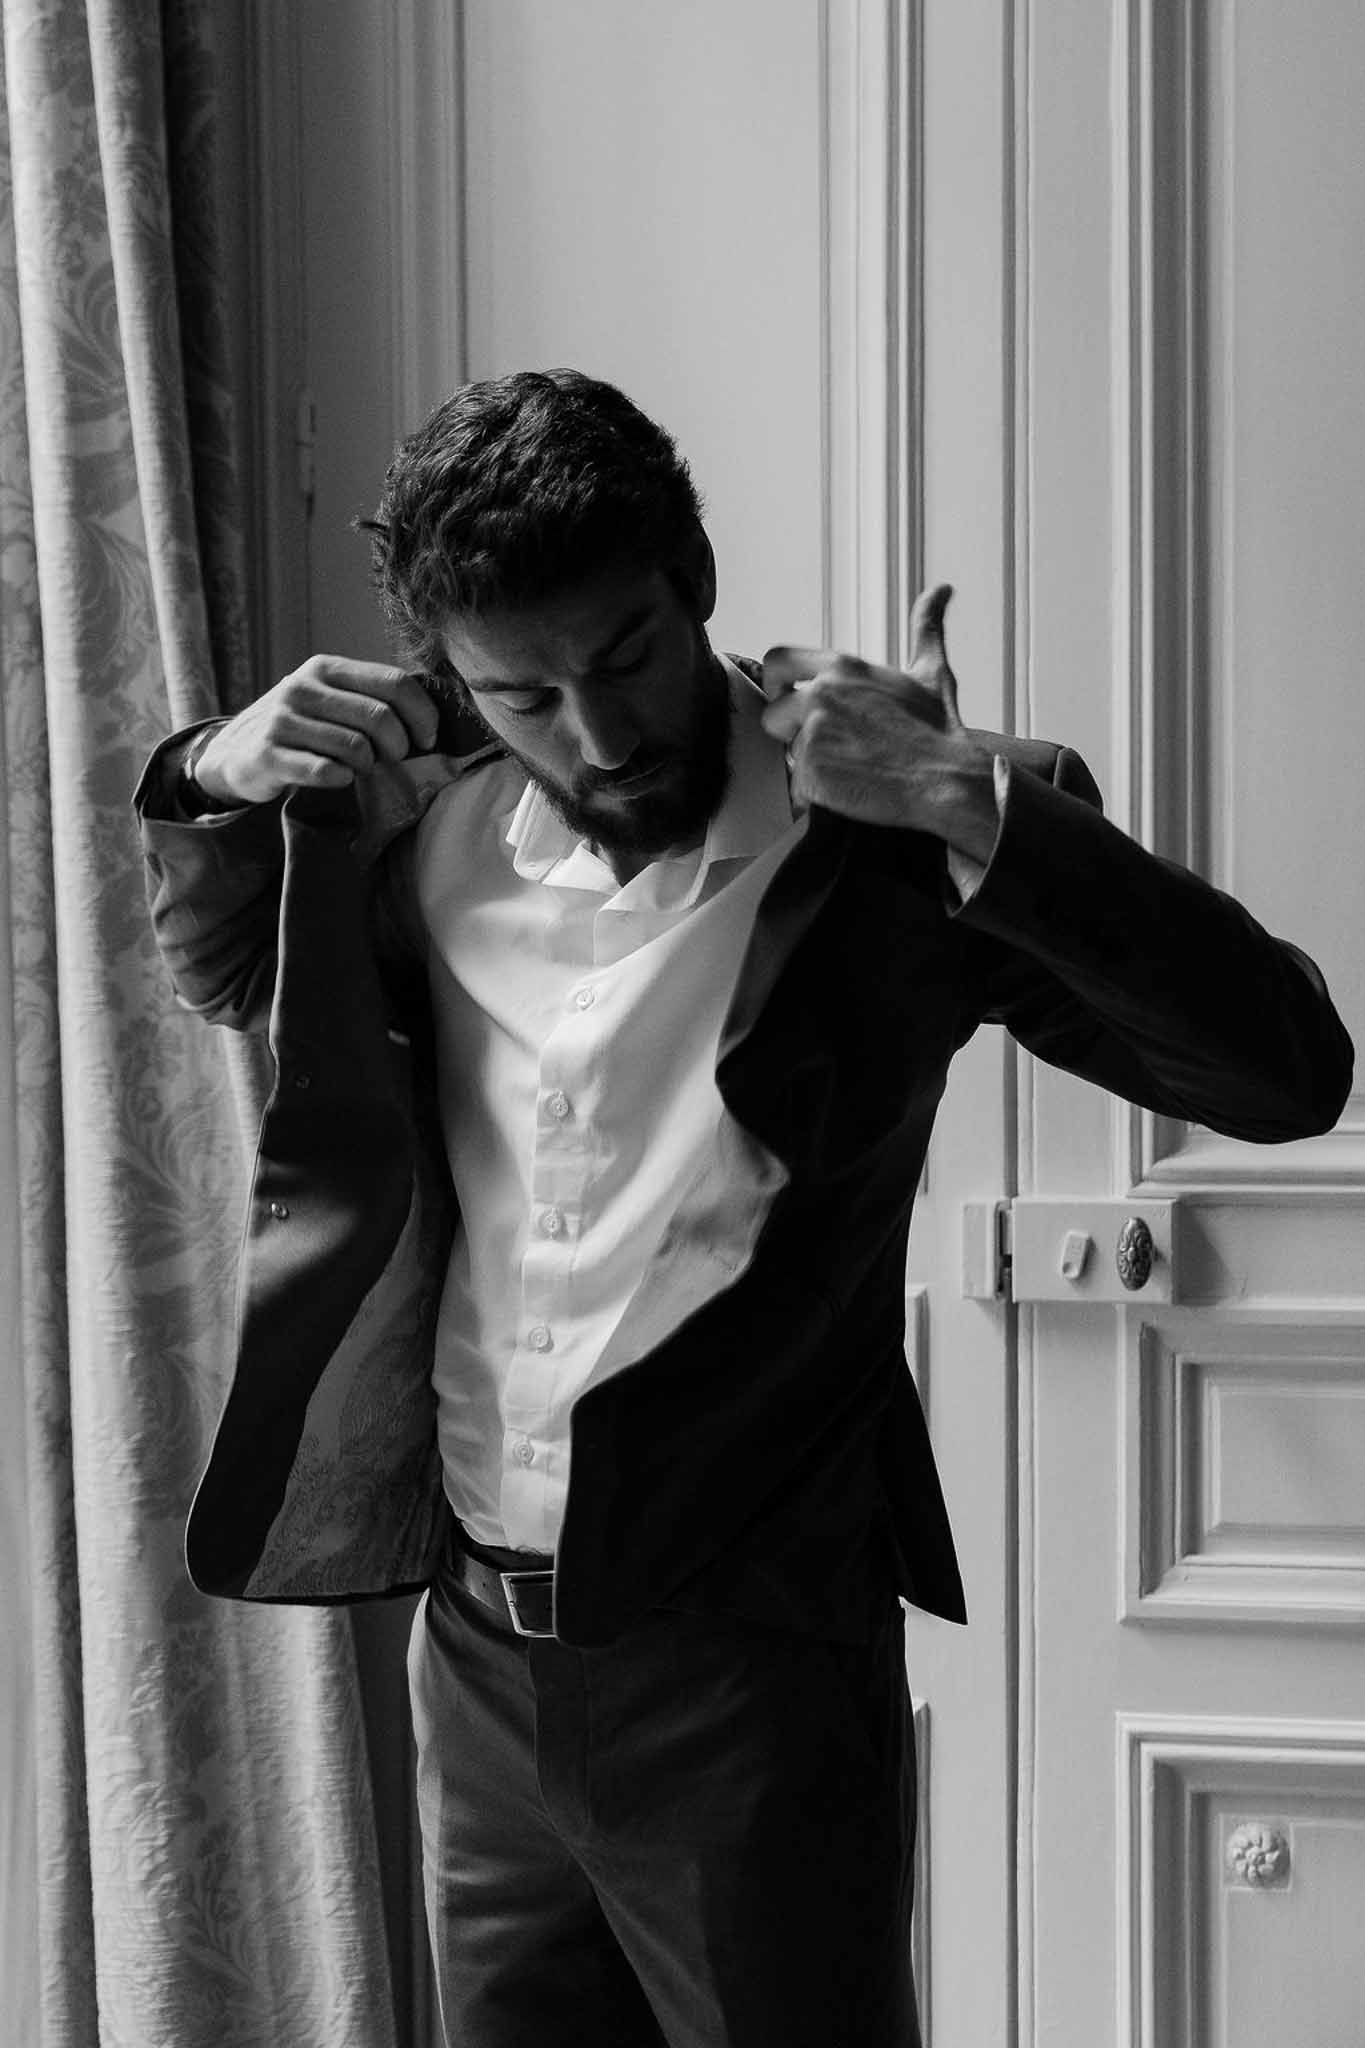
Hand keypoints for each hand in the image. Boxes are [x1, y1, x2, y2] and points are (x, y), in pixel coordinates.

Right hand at [192, 656, 440, 806]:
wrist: (237, 752)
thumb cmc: (301, 727)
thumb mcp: (330, 699)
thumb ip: (370, 698)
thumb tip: (433, 718)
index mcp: (327, 668)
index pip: (394, 682)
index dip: (423, 714)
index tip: (428, 740)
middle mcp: (302, 687)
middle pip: (379, 717)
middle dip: (399, 746)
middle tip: (394, 760)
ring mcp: (282, 720)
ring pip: (356, 746)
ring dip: (369, 765)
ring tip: (361, 768)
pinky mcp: (268, 754)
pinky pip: (323, 770)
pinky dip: (341, 778)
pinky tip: (339, 777)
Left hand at [758, 584, 998, 861]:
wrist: (947, 780)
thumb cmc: (940, 730)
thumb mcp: (931, 671)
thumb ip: (926, 627)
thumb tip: (942, 590)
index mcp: (842, 666)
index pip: (777, 660)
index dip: (777, 683)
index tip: (790, 698)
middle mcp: (821, 695)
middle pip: (772, 712)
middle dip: (788, 729)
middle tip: (823, 742)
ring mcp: (814, 734)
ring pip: (788, 752)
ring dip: (812, 763)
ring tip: (852, 767)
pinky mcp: (812, 774)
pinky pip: (799, 785)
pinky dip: (820, 792)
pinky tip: (853, 788)